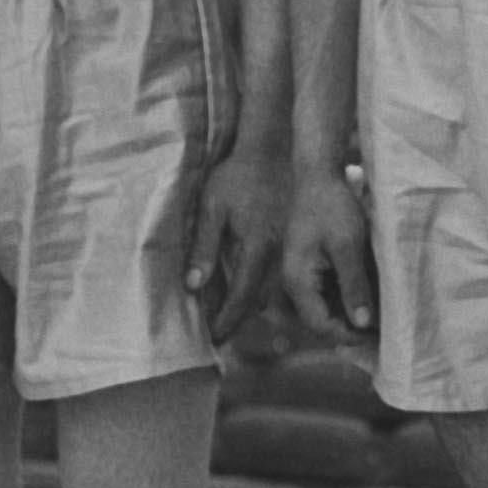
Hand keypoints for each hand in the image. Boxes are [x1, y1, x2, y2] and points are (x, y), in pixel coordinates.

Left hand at [185, 142, 293, 339]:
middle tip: (221, 334)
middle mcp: (278, 253)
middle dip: (240, 318)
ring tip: (233, 316)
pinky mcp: (292, 239)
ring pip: (273, 288)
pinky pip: (279, 273)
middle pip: (260, 299)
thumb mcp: (212, 207)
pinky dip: (264, 286)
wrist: (271, 149)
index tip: (214, 339)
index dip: (227, 320)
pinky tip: (252, 288)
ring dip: (253, 304)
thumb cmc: (237, 176)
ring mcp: (289, 247)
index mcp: (257, 248)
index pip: (240, 295)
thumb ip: (204, 247)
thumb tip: (195, 285)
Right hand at [281, 163, 377, 340]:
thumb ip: (354, 286)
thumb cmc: (331, 206)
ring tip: (383, 315)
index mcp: (297, 281)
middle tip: (384, 330)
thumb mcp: (347, 246)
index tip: (378, 335)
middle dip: (352, 327)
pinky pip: (330, 292)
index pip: (320, 325)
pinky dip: (350, 296)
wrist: (318, 175)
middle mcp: (295, 283)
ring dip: (353, 313)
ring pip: (327, 308)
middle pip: (322, 320)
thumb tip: (363, 324)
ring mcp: (303, 275)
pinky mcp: (313, 267)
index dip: (349, 335)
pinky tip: (373, 295)